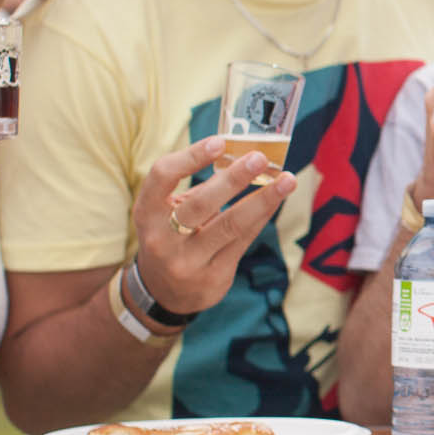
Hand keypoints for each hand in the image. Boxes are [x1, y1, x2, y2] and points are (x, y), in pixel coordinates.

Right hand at [132, 137, 295, 314]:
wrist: (164, 291)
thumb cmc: (172, 236)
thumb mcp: (169, 212)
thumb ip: (198, 188)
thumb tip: (244, 157)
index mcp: (146, 212)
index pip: (163, 176)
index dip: (191, 157)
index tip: (220, 142)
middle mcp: (162, 239)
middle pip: (200, 203)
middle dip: (233, 179)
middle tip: (260, 158)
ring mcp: (187, 261)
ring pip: (230, 225)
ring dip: (262, 199)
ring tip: (287, 180)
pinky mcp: (213, 277)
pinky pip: (244, 240)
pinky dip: (262, 216)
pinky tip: (277, 199)